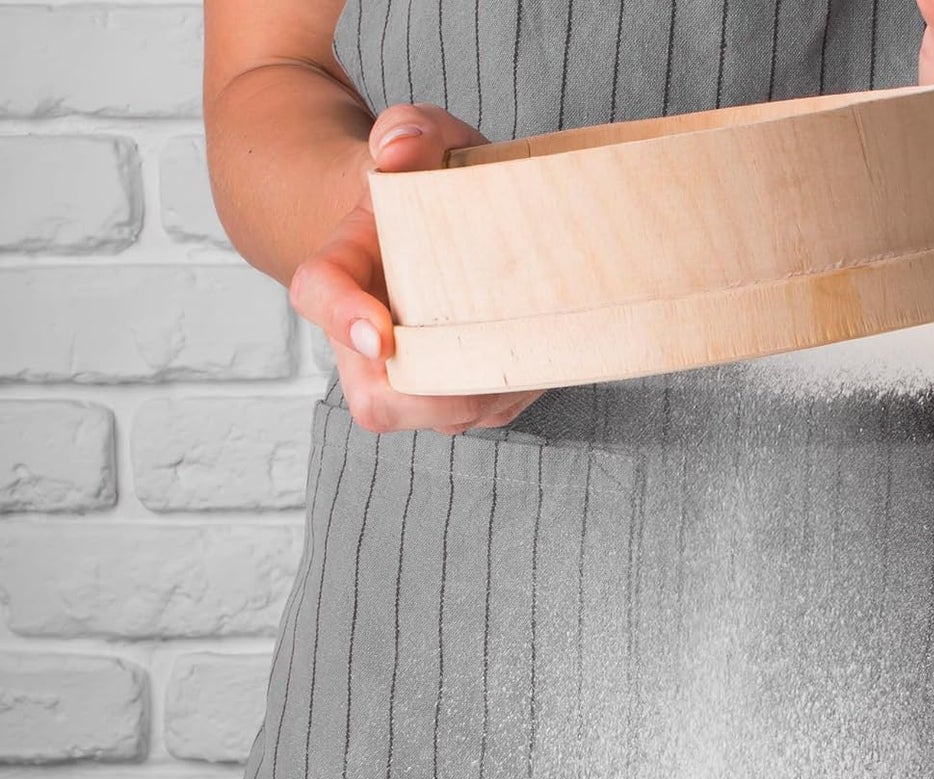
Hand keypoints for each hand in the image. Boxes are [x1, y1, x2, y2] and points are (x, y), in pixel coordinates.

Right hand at [288, 104, 543, 434]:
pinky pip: (479, 415)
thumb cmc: (420, 187)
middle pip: (378, 398)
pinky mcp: (448, 401)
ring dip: (489, 392)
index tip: (378, 333)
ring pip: (439, 418)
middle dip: (438, 392)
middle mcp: (361, 339)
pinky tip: (539, 353)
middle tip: (498, 352)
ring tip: (532, 344)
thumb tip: (401, 149)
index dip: (342, 318)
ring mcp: (403, 380)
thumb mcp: (419, 140)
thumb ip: (409, 130)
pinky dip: (514, 393)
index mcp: (340, 269)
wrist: (424, 232)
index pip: (318, 294)